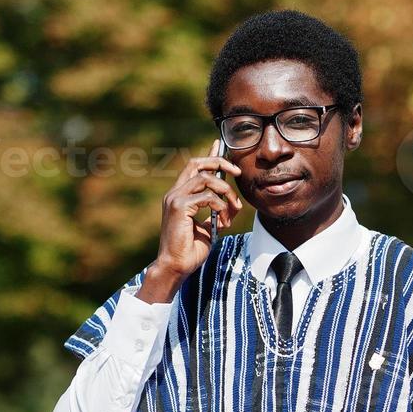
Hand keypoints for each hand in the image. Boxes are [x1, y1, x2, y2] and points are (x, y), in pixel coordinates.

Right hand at [139, 138, 242, 303]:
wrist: (176, 267)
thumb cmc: (190, 251)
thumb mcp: (208, 228)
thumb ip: (215, 213)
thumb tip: (232, 204)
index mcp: (180, 196)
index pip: (194, 168)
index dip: (209, 155)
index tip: (220, 145)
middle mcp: (175, 193)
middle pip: (197, 164)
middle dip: (220, 163)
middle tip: (238, 172)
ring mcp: (174, 198)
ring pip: (206, 178)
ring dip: (226, 192)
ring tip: (234, 209)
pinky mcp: (178, 206)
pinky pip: (207, 197)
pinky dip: (221, 206)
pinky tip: (223, 222)